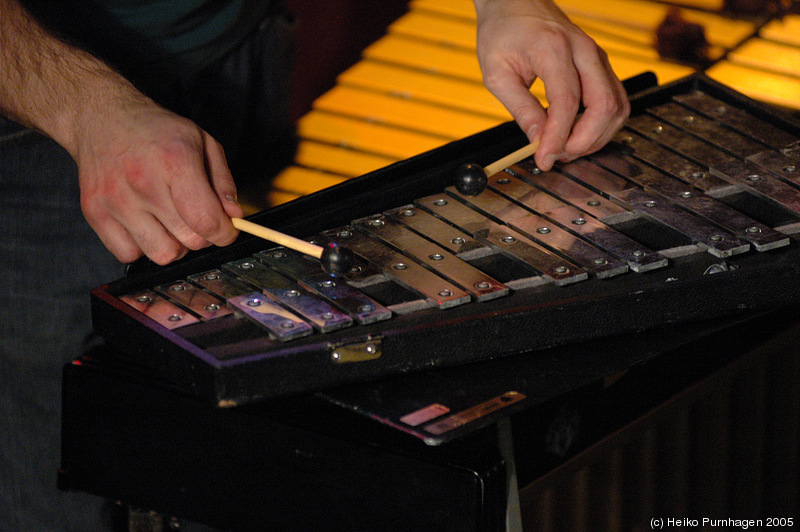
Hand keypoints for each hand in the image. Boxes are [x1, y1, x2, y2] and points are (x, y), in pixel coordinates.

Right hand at [73, 93, 243, 264]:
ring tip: (170, 221)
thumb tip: (233, 216)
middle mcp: (143, 182)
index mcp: (175, 161)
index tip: (226, 230)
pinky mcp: (94, 213)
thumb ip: (223, 182)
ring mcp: (116, 200)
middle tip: (196, 217)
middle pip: (189, 240)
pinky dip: (142, 246)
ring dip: (174, 244)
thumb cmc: (157, 132)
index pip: (206, 220)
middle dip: (202, 235)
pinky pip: (129, 254)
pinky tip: (145, 224)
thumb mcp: (202, 142)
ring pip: (162, 254)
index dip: (225, 233)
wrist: (102, 119)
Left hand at [474, 0, 629, 170]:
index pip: (567, 103)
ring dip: (596, 137)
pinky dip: (602, 125)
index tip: (544, 159)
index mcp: (553, 49)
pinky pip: (615, 100)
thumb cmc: (503, 31)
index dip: (558, 138)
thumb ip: (520, 108)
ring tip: (566, 148)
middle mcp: (584, 51)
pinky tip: (579, 134)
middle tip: (556, 155)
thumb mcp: (497, 73)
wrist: (516, 2)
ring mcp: (597, 57)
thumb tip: (537, 141)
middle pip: (603, 106)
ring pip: (617, 107)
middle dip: (583, 142)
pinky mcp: (601, 65)